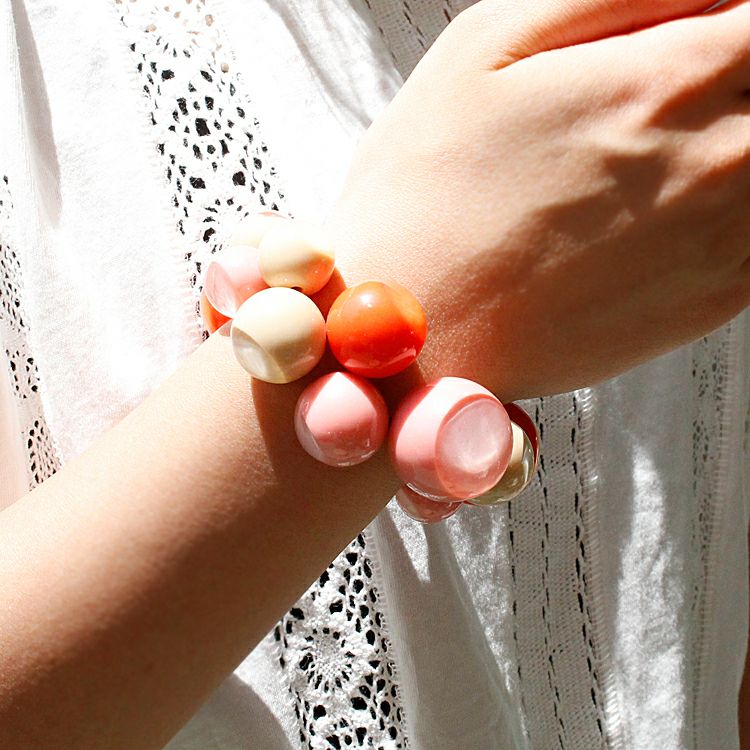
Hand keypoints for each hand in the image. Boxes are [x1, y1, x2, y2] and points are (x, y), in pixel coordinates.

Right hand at [325, 0, 749, 400]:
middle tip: (656, 98)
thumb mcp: (487, 45)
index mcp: (668, 79)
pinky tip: (657, 208)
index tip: (698, 34)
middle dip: (732, 76)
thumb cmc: (425, 196)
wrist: (412, 335)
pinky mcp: (715, 300)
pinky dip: (731, 206)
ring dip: (733, 138)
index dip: (732, 23)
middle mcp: (721, 161)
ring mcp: (725, 240)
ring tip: (640, 156)